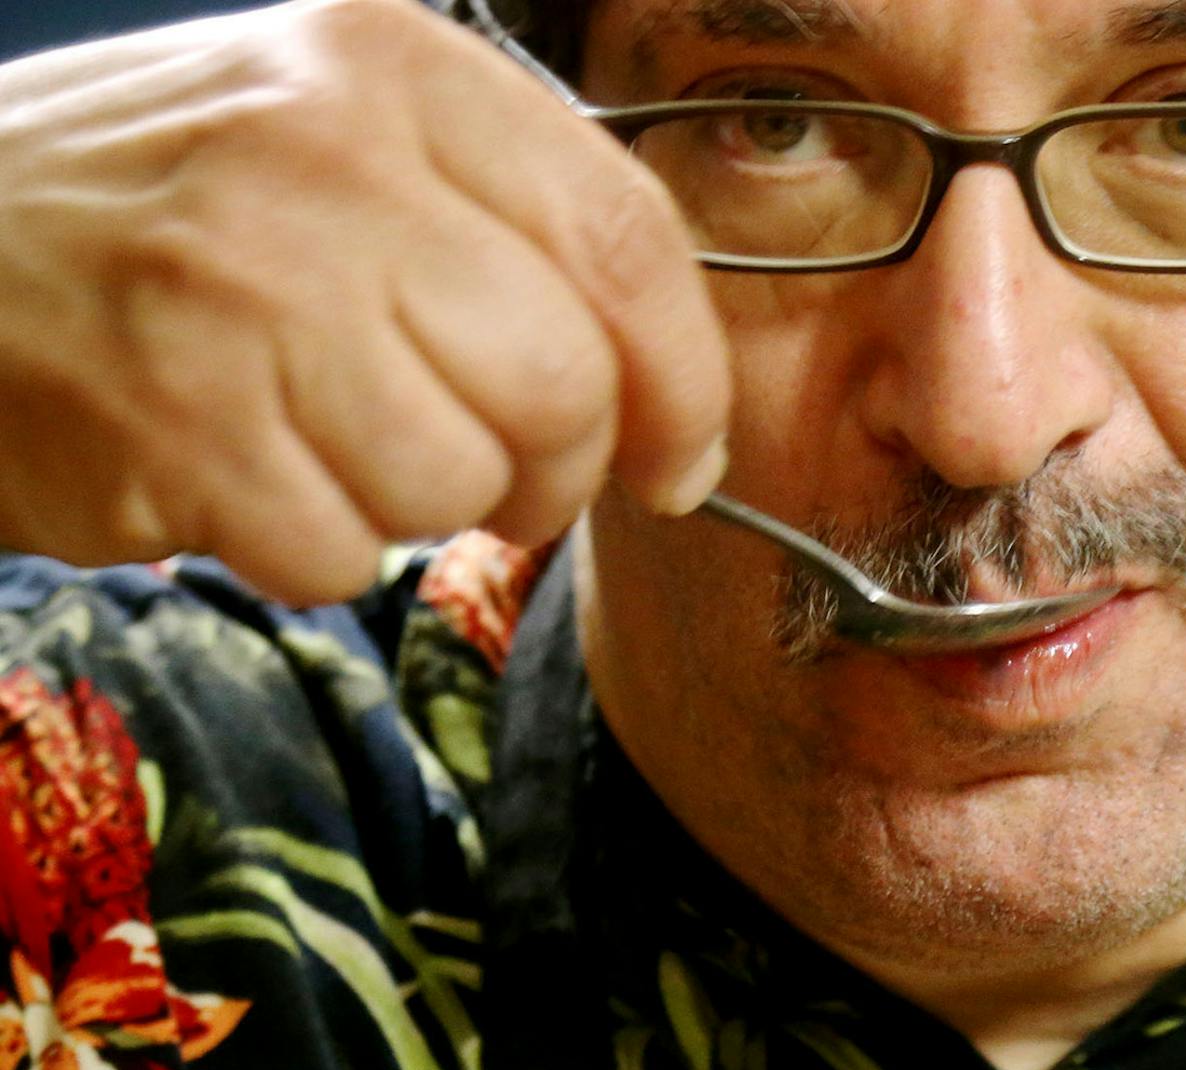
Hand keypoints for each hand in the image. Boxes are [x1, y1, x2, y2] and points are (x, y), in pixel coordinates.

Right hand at [0, 0, 729, 605]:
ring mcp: (241, 290)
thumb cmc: (174, 213)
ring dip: (416, 508)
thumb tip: (672, 398)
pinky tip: (243, 474)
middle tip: (498, 476)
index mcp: (394, 68)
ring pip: (458, 483)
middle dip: (556, 471)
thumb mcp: (341, 139)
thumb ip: (511, 228)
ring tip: (330, 445)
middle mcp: (323, 158)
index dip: (684, 379)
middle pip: (563, 382)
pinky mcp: (171, 424)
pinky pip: (338, 555)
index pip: (626, 235)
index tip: (678, 455)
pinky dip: (307, 549)